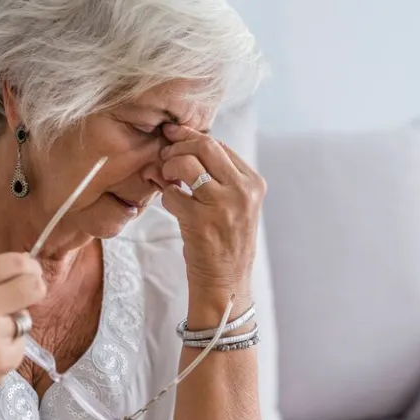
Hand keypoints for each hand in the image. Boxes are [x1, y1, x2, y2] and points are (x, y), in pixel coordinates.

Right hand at [0, 252, 46, 414]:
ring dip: (11, 328)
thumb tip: (27, 269)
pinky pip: (19, 347)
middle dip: (34, 291)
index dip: (30, 268)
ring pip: (25, 320)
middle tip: (26, 299)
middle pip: (33, 287)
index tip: (31, 273)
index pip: (15, 263)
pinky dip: (7, 352)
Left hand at [159, 124, 264, 304]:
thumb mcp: (236, 204)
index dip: (193, 137)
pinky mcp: (201, 221)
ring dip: (169, 166)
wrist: (226, 282)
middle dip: (179, 145)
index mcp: (253, 183)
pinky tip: (172, 204)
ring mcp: (222, 205)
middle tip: (165, 155)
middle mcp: (242, 191)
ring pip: (187, 163)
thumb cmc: (226, 241)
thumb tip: (183, 143)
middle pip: (206, 146)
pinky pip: (172, 194)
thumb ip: (219, 175)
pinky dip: (166, 196)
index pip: (221, 145)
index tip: (175, 136)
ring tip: (166, 178)